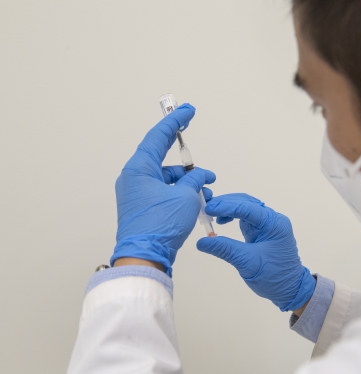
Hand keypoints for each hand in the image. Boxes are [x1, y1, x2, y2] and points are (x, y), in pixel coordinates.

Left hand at [111, 104, 215, 276]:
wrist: (145, 257)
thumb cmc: (161, 225)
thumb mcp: (185, 196)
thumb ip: (194, 180)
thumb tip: (200, 176)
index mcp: (139, 169)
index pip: (158, 136)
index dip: (175, 121)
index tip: (187, 110)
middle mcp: (135, 178)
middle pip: (163, 158)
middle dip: (186, 160)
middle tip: (198, 154)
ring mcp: (138, 194)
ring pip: (168, 178)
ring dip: (188, 182)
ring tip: (206, 192)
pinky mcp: (144, 207)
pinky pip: (165, 192)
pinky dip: (181, 193)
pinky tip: (197, 203)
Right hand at [196, 193, 314, 311]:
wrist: (290, 290)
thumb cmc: (274, 277)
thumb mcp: (247, 263)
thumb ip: (225, 249)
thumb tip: (201, 241)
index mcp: (274, 224)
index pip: (247, 208)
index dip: (226, 206)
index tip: (208, 209)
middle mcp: (272, 220)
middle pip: (247, 203)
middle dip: (226, 203)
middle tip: (205, 208)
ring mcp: (267, 224)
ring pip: (245, 208)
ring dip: (228, 208)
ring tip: (210, 214)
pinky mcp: (262, 231)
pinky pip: (246, 217)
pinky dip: (232, 216)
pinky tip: (222, 222)